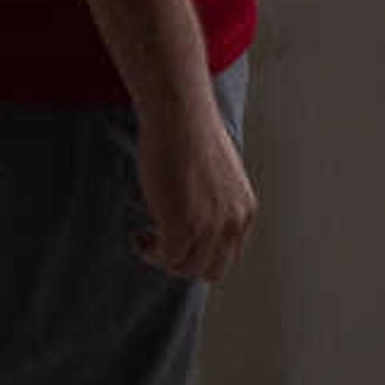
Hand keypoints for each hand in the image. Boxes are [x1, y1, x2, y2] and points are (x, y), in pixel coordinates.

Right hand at [133, 96, 256, 281]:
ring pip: (187, 268)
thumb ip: (215, 199)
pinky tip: (139, 237)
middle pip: (211, 269)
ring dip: (163, 258)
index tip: (180, 242)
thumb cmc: (191, 131)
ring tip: (146, 238)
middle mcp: (233, 223)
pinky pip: (167, 257)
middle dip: (184, 262)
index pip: (229, 254)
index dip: (201, 253)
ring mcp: (209, 227)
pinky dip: (150, 252)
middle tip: (160, 243)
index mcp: (245, 211)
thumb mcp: (218, 173)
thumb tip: (194, 210)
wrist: (179, 116)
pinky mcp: (183, 226)